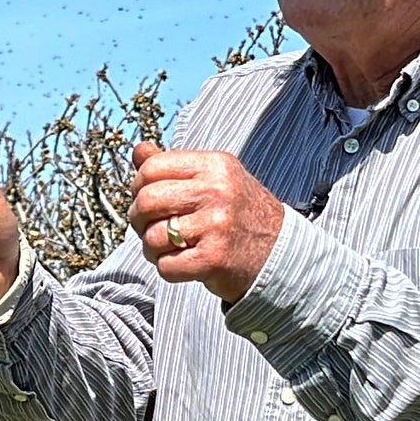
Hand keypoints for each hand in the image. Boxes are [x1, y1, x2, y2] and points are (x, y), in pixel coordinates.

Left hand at [128, 141, 285, 303]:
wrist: (280, 252)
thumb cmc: (240, 214)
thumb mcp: (216, 179)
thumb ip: (176, 166)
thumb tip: (139, 151)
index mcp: (215, 166)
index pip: (153, 167)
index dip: (139, 186)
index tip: (147, 200)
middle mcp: (217, 191)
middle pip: (148, 200)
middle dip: (139, 219)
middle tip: (149, 227)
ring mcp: (217, 225)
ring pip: (153, 237)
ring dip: (153, 248)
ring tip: (169, 248)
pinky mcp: (215, 258)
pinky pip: (166, 266)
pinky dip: (168, 269)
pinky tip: (182, 264)